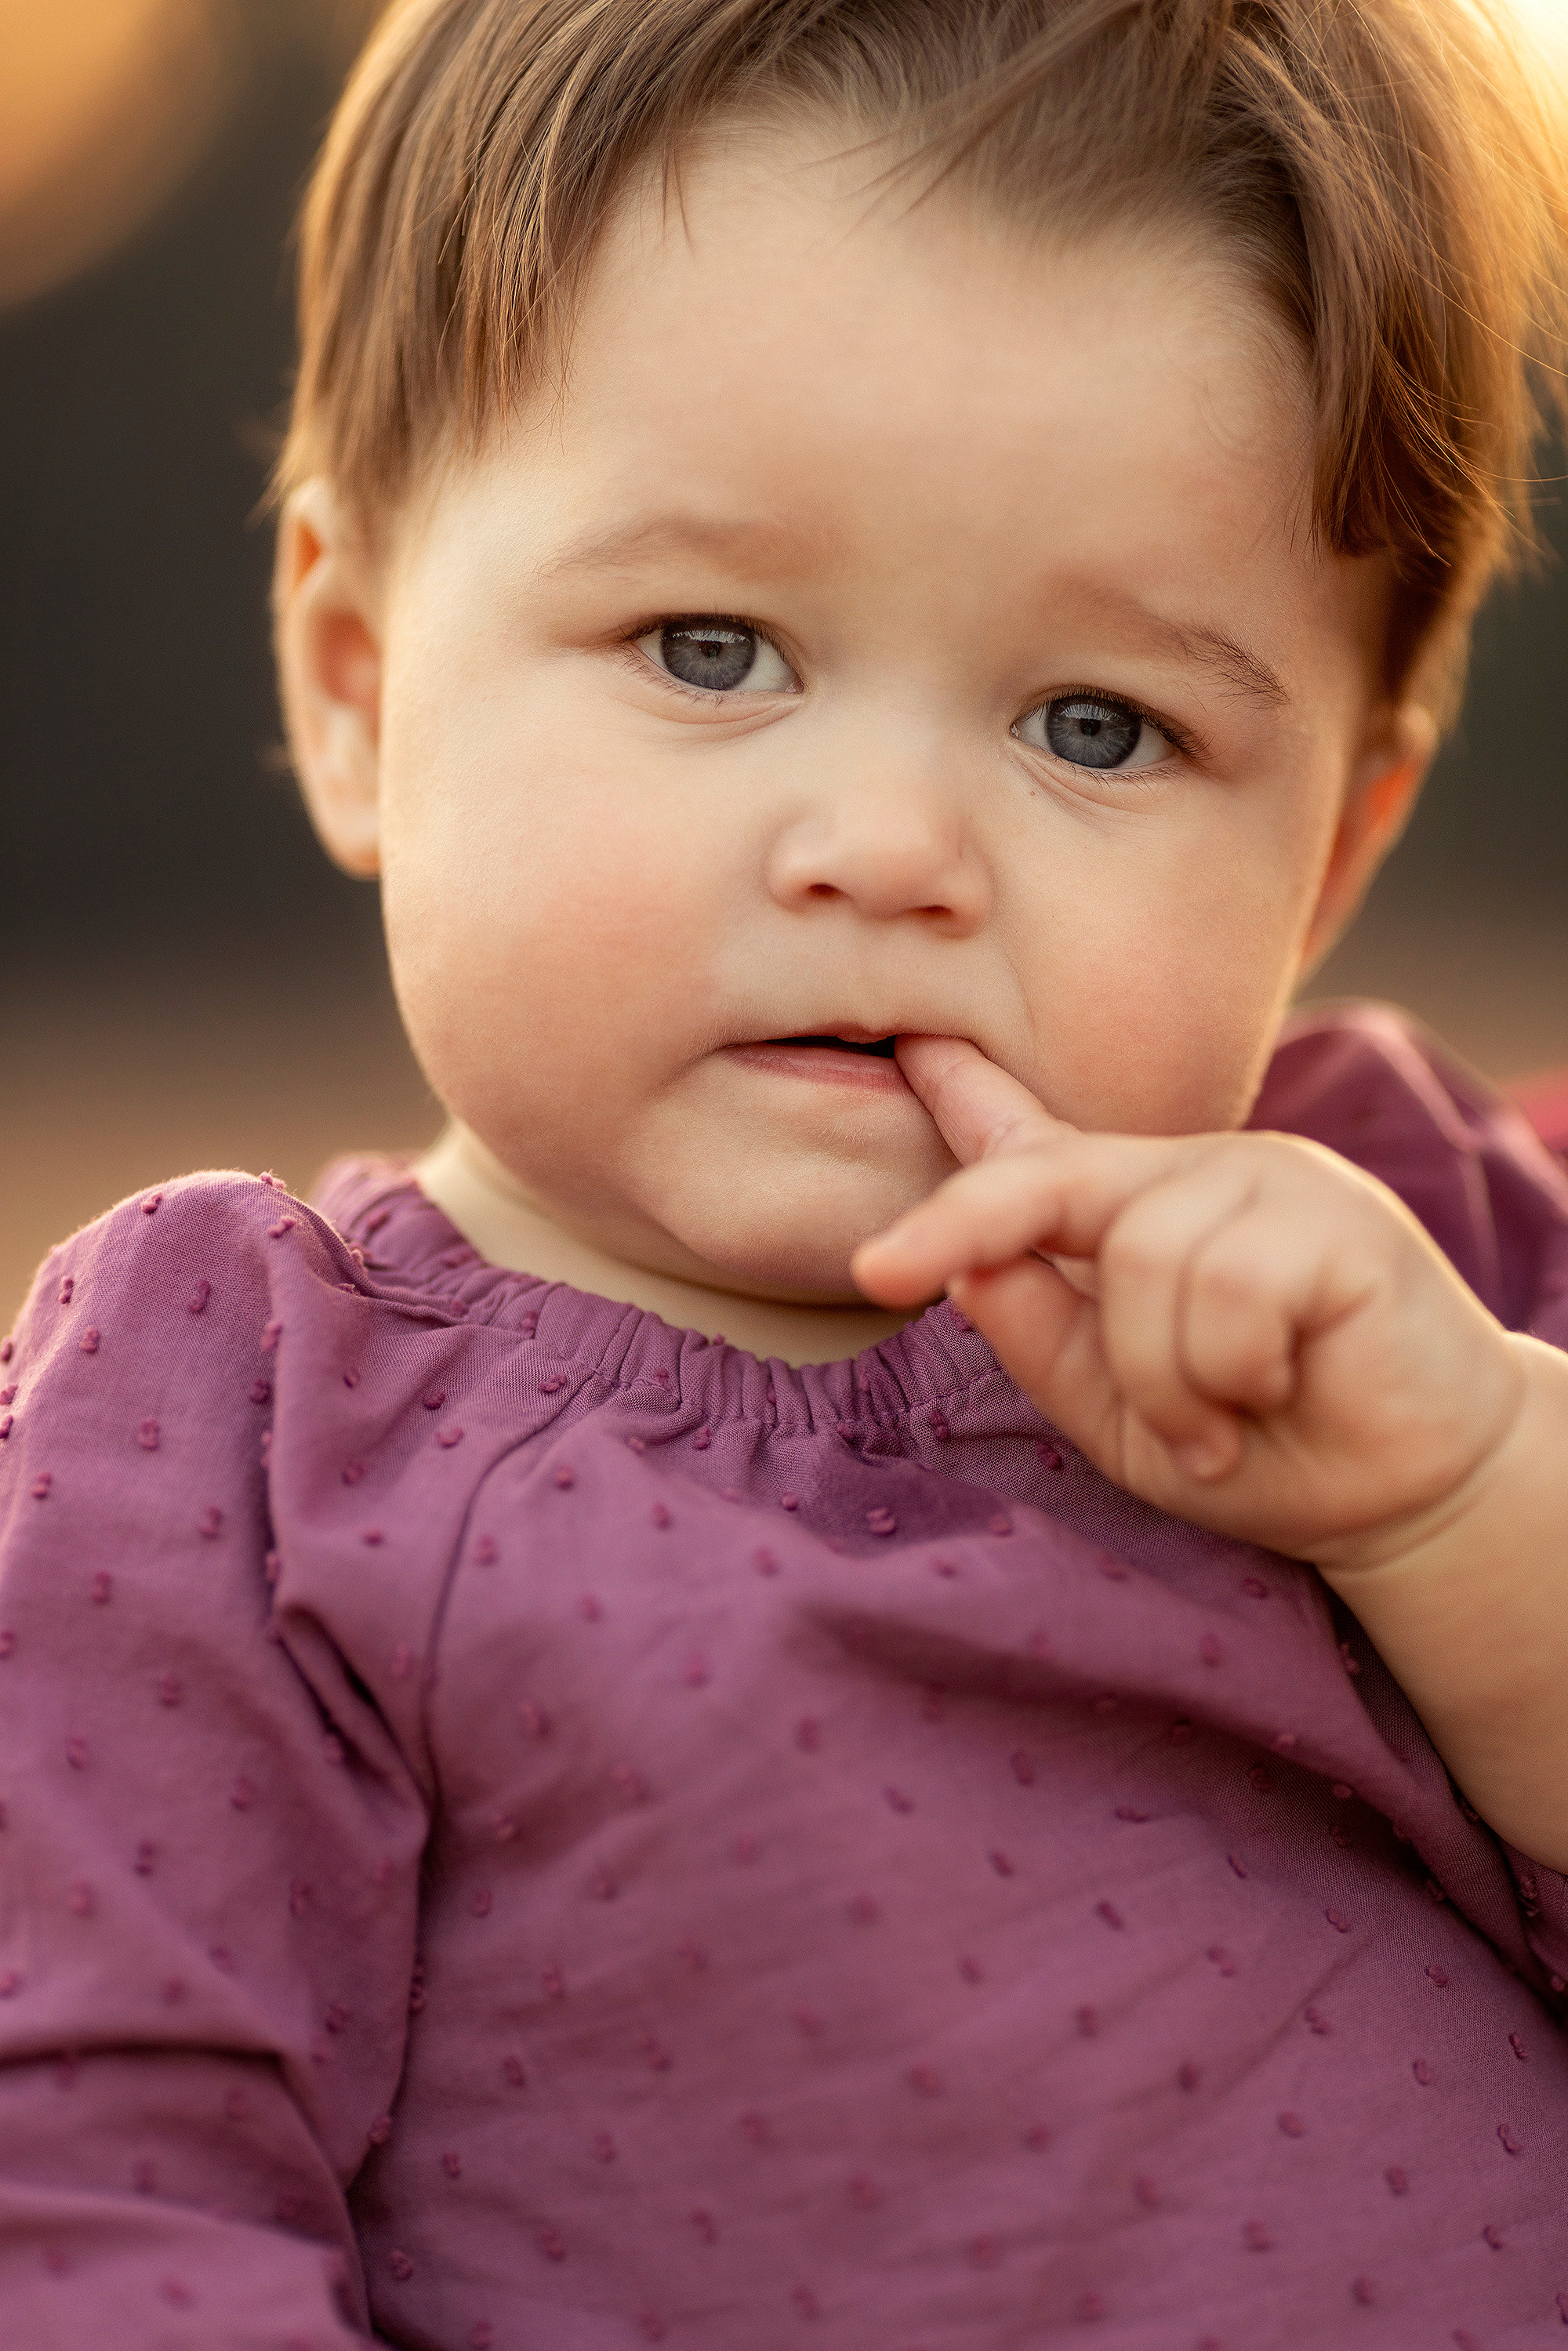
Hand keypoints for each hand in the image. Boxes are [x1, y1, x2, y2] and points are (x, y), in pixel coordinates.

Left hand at [852, 1035, 1526, 1572]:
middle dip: (957, 1222)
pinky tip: (1271, 1394)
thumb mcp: (1112, 1409)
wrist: (1407, 1494)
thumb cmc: (1255, 1447)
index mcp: (1127, 1215)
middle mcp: (1190, 1176)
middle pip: (1047, 1178)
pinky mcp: (1339, 1220)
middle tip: (885, 1273)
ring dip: (1166, 1378)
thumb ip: (1041, 1336)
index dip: (960, 1093)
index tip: (900, 1050)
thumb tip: (965, 1265)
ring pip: (1144, 1257)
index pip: (1031, 1144)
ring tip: (1215, 1424)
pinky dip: (1231, 1372)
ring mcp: (1268, 1183)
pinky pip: (1230, 1286)